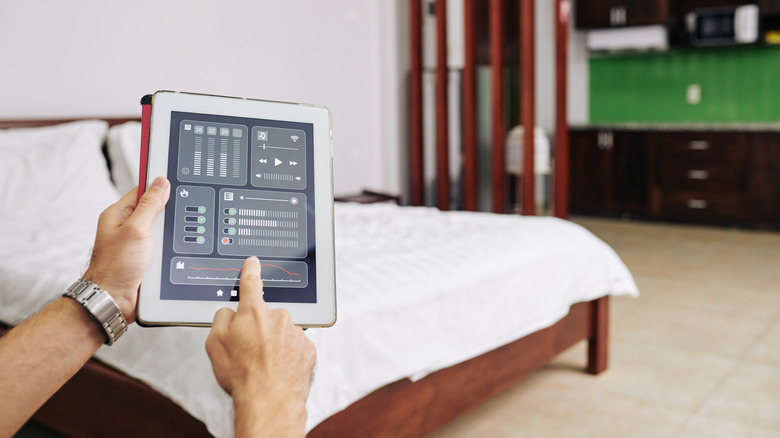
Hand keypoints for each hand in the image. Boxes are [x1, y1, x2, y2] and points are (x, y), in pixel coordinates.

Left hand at [83, 177, 169, 322]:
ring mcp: (137, 243)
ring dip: (168, 237)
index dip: (158, 187)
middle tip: (168, 224)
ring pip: (162, 231)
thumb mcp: (136, 229)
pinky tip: (169, 255)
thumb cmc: (115, 267)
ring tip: (163, 246)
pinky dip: (168, 250)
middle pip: (156, 211)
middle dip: (166, 217)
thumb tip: (160, 183)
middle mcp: (127, 227)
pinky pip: (163, 248)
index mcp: (118, 214)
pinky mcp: (146, 258)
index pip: (142, 191)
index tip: (175, 184)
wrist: (113, 300)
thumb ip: (149, 205)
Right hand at [206, 257, 315, 436]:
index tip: (253, 263)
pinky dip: (287, 356)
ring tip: (264, 366)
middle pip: (265, 317)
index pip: (250, 283)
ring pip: (281, 333)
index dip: (250, 271)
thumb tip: (230, 312)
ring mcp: (295, 332)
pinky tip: (278, 369)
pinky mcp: (307, 348)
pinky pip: (295, 347)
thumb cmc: (241, 374)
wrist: (269, 399)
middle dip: (258, 330)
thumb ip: (221, 319)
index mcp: (253, 312)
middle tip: (249, 352)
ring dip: (274, 344)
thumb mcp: (214, 343)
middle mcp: (277, 317)